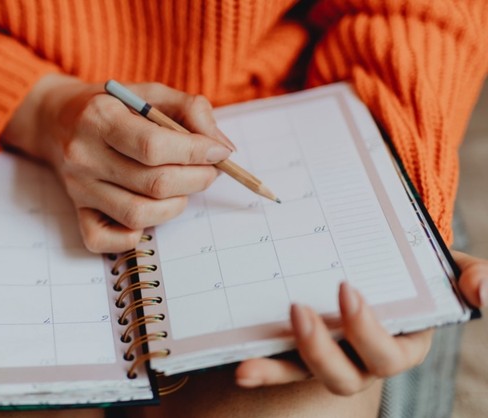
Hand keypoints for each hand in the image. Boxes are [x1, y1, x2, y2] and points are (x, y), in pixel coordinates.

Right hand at [2, 74, 232, 252]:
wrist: (56, 120)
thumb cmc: (111, 106)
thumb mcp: (149, 92)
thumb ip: (190, 110)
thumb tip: (222, 149)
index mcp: (100, 117)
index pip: (154, 146)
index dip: (196, 153)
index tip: (219, 152)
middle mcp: (84, 155)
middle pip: (153, 184)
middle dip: (196, 180)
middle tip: (208, 171)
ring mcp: (78, 187)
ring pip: (138, 214)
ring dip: (174, 206)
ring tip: (181, 188)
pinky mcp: (76, 211)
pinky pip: (104, 240)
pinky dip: (132, 236)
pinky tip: (147, 212)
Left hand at [235, 250, 487, 394]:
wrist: (382, 258)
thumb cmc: (417, 266)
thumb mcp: (450, 267)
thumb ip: (474, 277)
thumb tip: (484, 293)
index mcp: (402, 344)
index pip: (387, 352)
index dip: (367, 329)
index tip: (346, 289)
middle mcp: (363, 359)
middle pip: (344, 375)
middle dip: (320, 349)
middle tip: (297, 309)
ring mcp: (329, 357)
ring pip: (306, 376)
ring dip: (279, 368)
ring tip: (249, 360)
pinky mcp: (299, 351)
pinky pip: (280, 366)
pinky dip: (261, 369)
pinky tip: (239, 367)